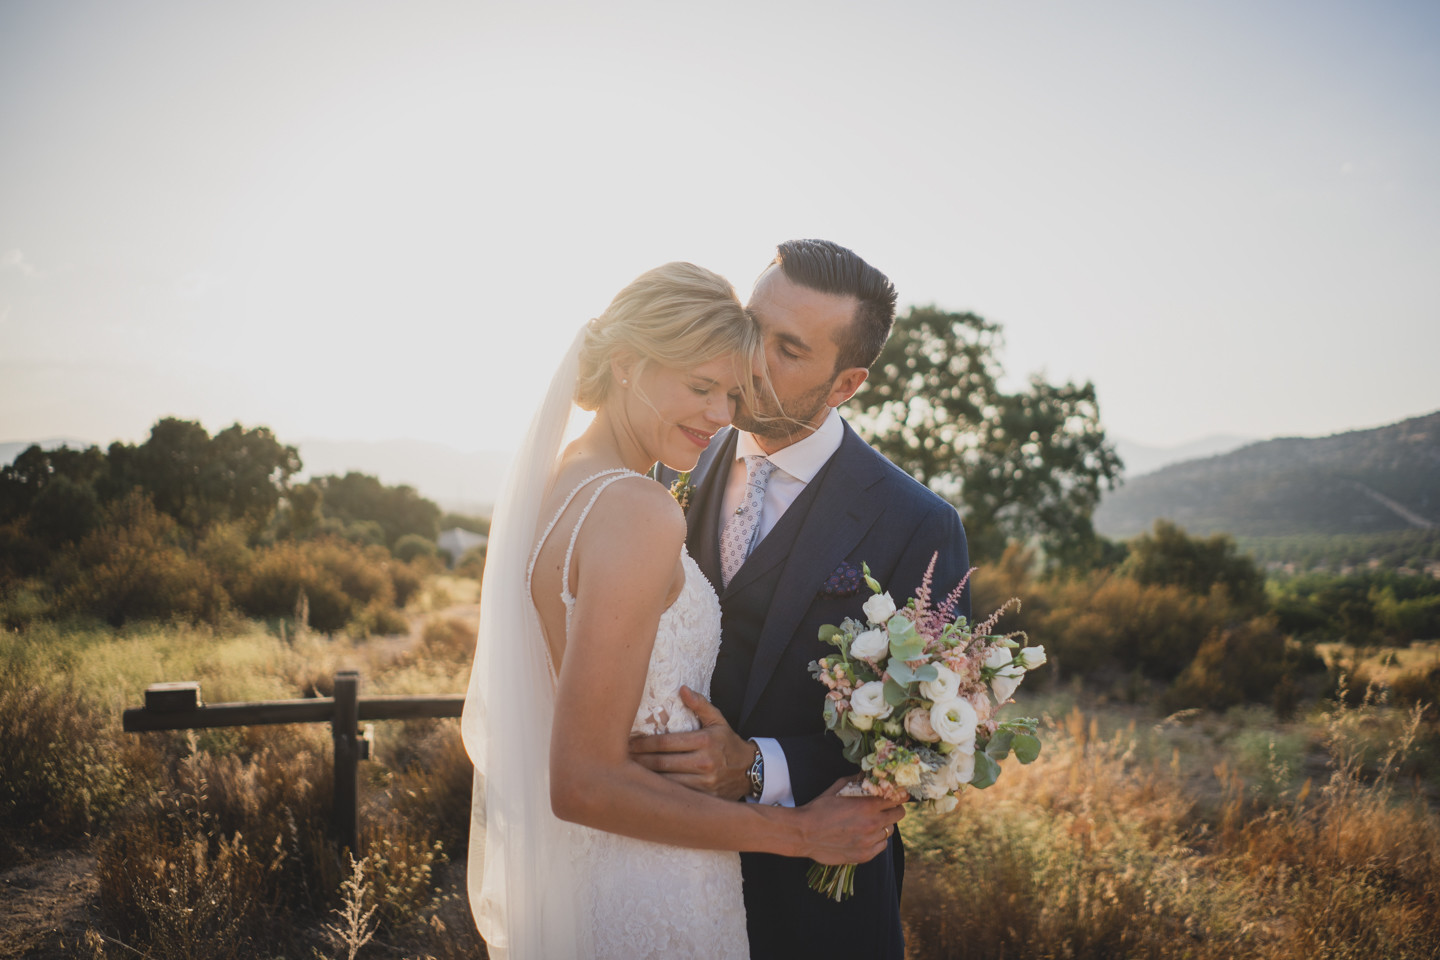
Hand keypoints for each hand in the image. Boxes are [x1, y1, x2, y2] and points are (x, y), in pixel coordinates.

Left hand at [629, 686, 754, 800]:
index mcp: (704, 741)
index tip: (626, 742)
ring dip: (644, 778)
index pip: (665, 742)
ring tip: (625, 773)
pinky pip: (675, 796)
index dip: (643, 743)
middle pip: (661, 763)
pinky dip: (658, 792)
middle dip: (637, 761)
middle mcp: (704, 762)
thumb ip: (699, 704)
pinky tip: (644, 787)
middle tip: (617, 759)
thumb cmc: (728, 743)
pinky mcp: (704, 799)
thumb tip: (682, 689)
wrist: (751, 771)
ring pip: (665, 782)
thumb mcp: (718, 720)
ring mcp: (704, 783)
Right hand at [795, 778, 905, 864]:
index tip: (897, 794)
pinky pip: (882, 845)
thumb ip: (857, 780)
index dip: (899, 795)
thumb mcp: (838, 788)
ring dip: (884, 824)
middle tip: (885, 807)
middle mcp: (872, 823)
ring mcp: (869, 841)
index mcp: (867, 805)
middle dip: (895, 808)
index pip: (897, 798)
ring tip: (870, 822)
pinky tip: (866, 835)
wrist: (804, 833)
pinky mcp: (865, 855)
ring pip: (890, 831)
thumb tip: (869, 772)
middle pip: (899, 814)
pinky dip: (877, 840)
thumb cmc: (820, 808)